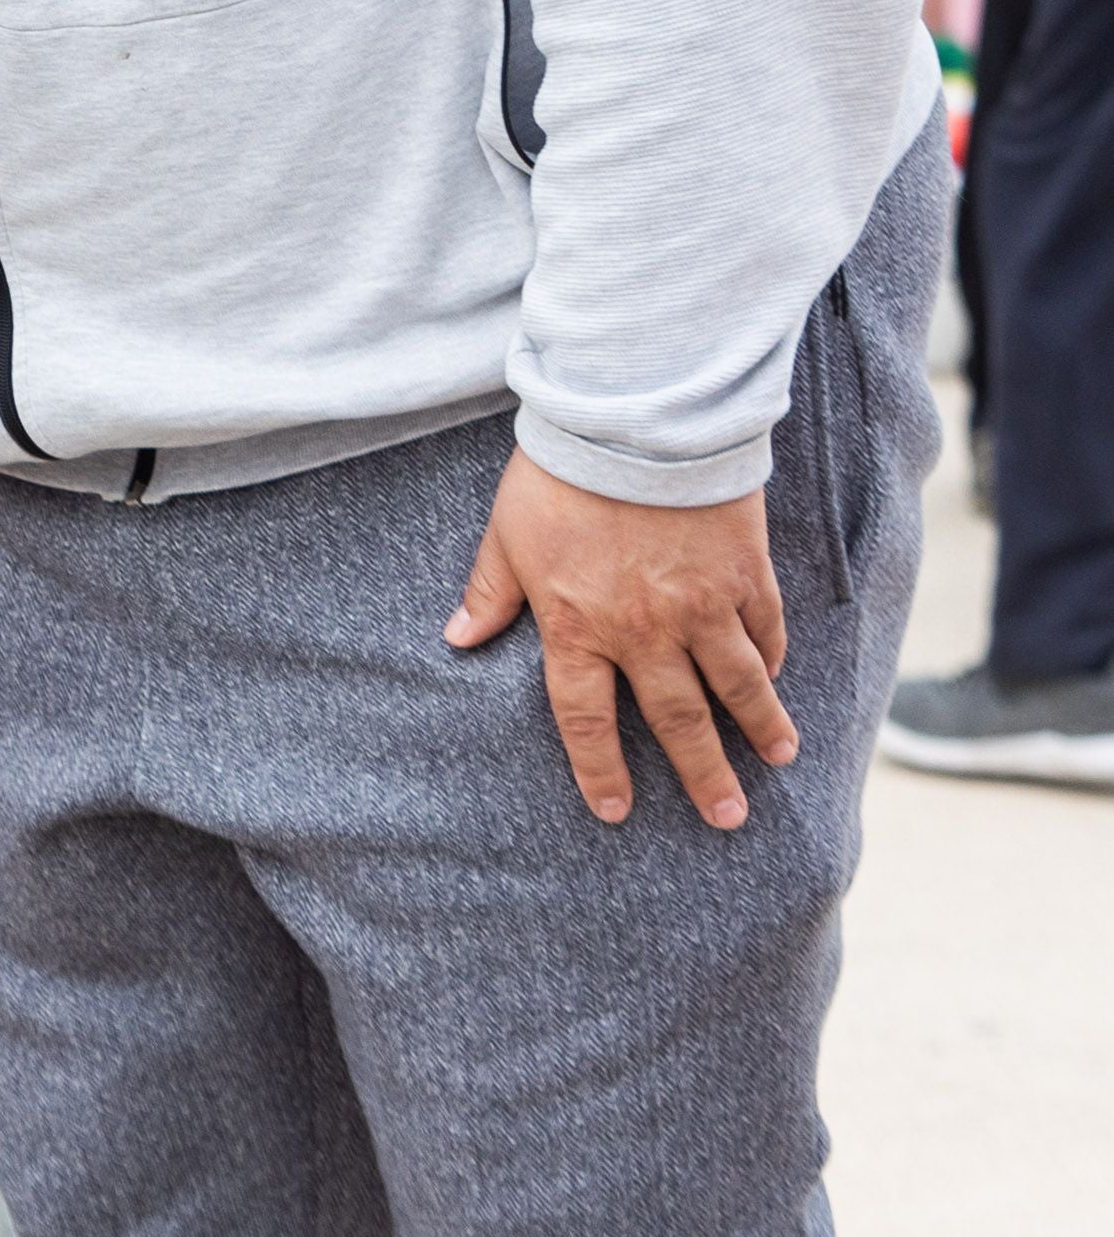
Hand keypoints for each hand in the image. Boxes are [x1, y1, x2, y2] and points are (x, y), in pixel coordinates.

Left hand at [447, 449, 794, 826]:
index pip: (585, 718)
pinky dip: (773, 660)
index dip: (600, 769)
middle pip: (678, 719)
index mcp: (577, 626)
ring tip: (778, 760)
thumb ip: (491, 592)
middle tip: (725, 818)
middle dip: (703, 774)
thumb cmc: (560, 474)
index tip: (616, 810)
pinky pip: (765, 631)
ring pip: (739, 685)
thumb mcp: (508, 533)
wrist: (633, 418)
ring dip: (761, 728)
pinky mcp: (744, 574)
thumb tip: (458, 637)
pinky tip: (778, 682)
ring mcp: (701, 605)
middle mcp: (644, 630)